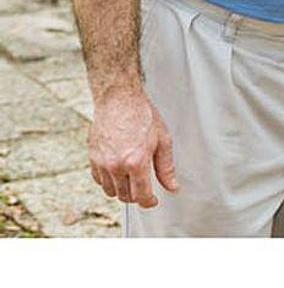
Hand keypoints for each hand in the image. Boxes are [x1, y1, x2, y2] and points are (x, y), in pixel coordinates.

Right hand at [87, 86, 176, 207]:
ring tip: (132, 179)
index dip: (149, 202)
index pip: (141, 195)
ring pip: (111, 191)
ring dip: (122, 190)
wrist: (119, 100)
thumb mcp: (163, 140)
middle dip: (137, 196)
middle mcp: (116, 165)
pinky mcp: (92, 159)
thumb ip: (166, 167)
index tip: (153, 201)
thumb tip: (172, 186)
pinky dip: (109, 181)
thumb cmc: (142, 115)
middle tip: (145, 188)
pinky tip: (119, 172)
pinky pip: (99, 180)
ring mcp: (102, 163)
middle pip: (125, 196)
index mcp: (136, 161)